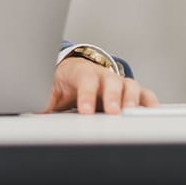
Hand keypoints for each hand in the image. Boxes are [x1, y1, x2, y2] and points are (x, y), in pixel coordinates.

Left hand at [44, 56, 158, 114]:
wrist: (77, 71)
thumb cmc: (67, 81)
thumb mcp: (53, 90)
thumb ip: (47, 100)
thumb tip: (36, 111)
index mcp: (82, 73)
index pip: (85, 81)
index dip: (86, 95)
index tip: (85, 111)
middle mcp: (103, 75)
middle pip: (111, 82)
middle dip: (112, 97)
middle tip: (112, 112)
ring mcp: (118, 81)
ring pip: (129, 86)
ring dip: (131, 99)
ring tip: (130, 113)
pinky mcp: (130, 90)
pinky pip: (144, 94)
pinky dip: (148, 101)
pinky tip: (149, 111)